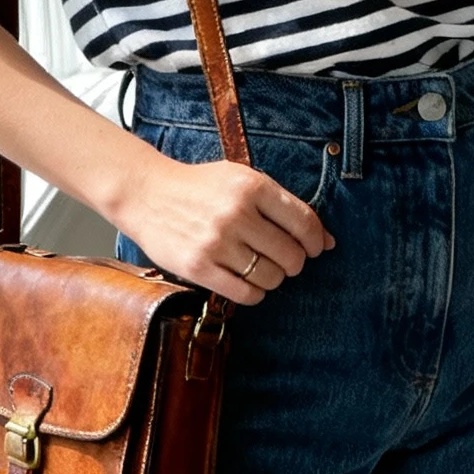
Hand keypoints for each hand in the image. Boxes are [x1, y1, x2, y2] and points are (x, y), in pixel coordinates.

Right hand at [115, 149, 334, 305]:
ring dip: (273, 279)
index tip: (314, 248)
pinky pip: (245, 294)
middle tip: (283, 260)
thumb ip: (283, 206)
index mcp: (252, 187)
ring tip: (261, 268)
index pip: (304, 222)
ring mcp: (217, 243)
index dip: (316, 241)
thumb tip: (327, 242)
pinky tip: (247, 281)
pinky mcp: (199, 267)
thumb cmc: (200, 188)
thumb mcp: (242, 180)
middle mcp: (236, 214)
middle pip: (291, 255)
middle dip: (294, 263)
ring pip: (270, 277)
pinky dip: (254, 293)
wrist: (146, 194)